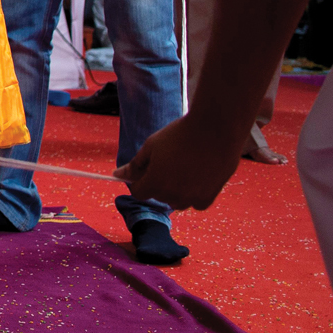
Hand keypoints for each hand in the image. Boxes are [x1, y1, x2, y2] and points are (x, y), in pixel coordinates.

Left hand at [115, 114, 244, 210]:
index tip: (145, 171)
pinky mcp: (210, 196)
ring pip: (177, 202)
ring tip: (182, 168)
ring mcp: (192, 198)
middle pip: (158, 196)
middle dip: (158, 183)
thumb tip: (117, 174)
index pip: (139, 193)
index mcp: (155, 183)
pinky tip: (196, 177)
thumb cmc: (180, 134)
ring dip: (175, 191)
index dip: (139, 182)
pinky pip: (196, 203)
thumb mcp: (151, 146)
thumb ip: (135, 164)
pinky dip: (193, 195)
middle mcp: (173, 195)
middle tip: (167, 162)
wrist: (215, 129)